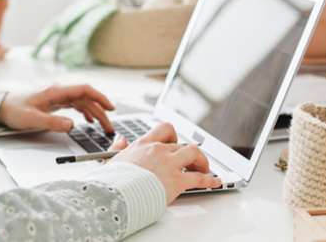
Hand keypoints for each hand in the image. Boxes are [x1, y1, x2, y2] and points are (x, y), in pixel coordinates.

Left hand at [0, 84, 115, 132]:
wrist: (2, 107)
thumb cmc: (14, 110)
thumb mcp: (33, 119)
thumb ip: (52, 122)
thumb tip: (72, 125)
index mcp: (55, 91)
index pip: (83, 89)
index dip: (99, 97)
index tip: (111, 108)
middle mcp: (58, 91)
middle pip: (85, 98)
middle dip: (100, 110)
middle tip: (110, 126)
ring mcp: (57, 96)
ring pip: (81, 102)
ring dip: (94, 112)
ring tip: (104, 125)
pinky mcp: (54, 101)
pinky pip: (74, 104)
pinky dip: (84, 111)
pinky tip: (89, 120)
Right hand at [106, 123, 221, 203]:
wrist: (116, 195)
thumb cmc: (112, 181)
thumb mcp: (110, 159)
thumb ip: (117, 148)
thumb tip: (120, 139)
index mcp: (143, 144)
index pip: (165, 129)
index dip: (173, 136)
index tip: (174, 143)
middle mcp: (158, 150)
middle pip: (182, 144)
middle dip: (189, 153)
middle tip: (191, 162)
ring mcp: (169, 164)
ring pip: (194, 153)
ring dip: (202, 160)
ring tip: (204, 169)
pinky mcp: (177, 180)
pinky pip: (200, 178)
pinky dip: (210, 180)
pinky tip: (215, 182)